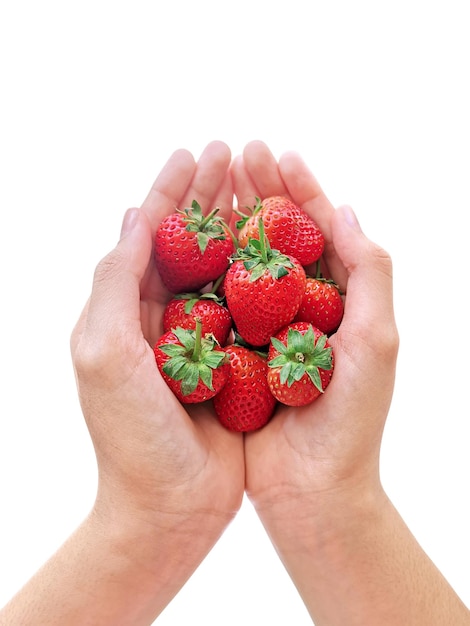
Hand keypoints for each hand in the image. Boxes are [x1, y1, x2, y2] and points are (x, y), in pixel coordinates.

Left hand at [71, 140, 243, 536]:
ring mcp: (200, 336)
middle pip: (187, 241)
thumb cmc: (131, 436)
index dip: (170, 190)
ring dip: (238, 223)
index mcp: (124, 309)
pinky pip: (250, 305)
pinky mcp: (233, 359)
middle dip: (207, 195)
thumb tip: (132, 216)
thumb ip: (114, 282)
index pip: (147, 234)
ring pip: (221, 265)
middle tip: (233, 151)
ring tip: (260, 181)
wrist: (170, 506)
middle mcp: (161, 316)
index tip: (194, 152)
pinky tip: (284, 244)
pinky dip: (264, 271)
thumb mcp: (105, 352)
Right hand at [231, 140, 397, 516]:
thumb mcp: (376, 341)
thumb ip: (369, 272)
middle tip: (236, 151)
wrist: (310, 490)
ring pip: (243, 261)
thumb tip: (345, 208)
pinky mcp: (232, 350)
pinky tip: (188, 238)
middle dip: (260, 192)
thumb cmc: (351, 421)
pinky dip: (204, 268)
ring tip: (212, 179)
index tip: (277, 153)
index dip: (300, 189)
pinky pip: (216, 301)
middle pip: (278, 237)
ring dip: (229, 220)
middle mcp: (299, 307)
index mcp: (339, 299)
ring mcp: (263, 326)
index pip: (321, 230)